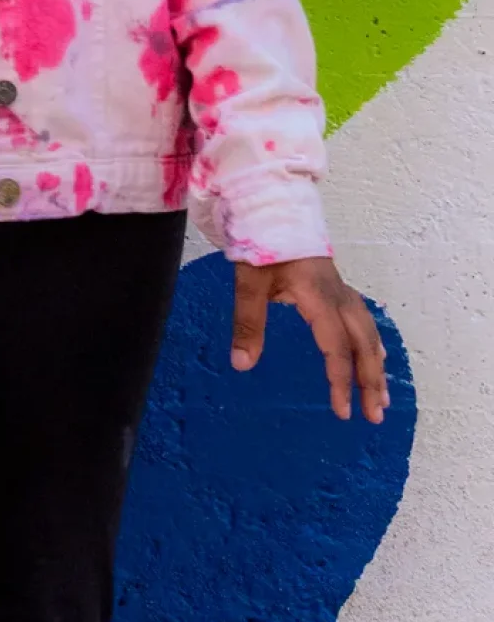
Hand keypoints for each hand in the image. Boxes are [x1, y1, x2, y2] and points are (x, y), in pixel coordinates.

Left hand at [233, 256, 389, 421]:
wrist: (274, 206)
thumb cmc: (261, 243)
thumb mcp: (248, 281)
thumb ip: (247, 323)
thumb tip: (241, 365)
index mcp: (320, 298)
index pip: (337, 348)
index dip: (341, 381)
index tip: (342, 411)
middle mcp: (339, 298)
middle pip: (364, 345)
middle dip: (371, 381)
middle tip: (374, 415)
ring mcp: (342, 291)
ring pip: (369, 334)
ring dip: (376, 366)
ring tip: (381, 398)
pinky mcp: (338, 287)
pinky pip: (365, 322)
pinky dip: (373, 344)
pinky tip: (377, 357)